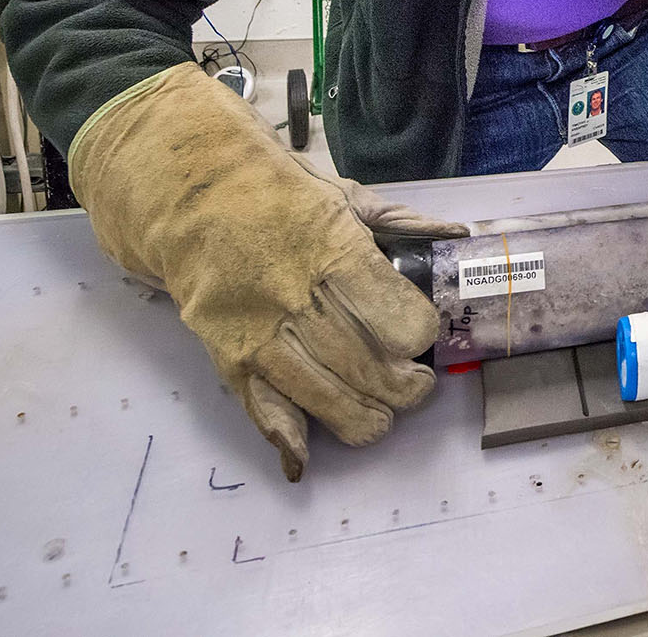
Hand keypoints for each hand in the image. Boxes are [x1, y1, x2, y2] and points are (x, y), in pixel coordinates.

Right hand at [69, 63, 467, 479]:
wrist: (187, 195)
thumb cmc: (277, 192)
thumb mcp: (344, 193)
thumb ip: (402, 222)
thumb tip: (459, 237)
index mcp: (334, 249)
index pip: (394, 317)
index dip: (419, 336)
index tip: (425, 337)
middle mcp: (296, 295)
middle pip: (365, 366)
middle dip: (403, 389)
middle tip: (416, 386)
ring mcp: (257, 330)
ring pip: (320, 397)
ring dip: (362, 419)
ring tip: (384, 415)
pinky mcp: (225, 354)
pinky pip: (259, 406)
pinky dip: (286, 436)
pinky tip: (309, 455)